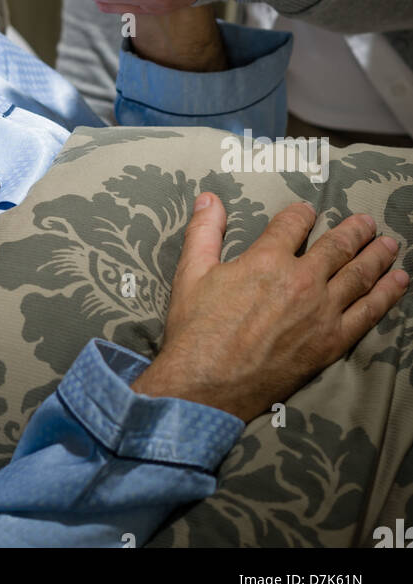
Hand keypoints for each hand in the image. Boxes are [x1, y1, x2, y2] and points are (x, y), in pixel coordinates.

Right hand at [131, 195, 409, 422]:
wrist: (208, 385)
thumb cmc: (196, 330)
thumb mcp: (191, 273)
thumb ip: (204, 231)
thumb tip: (209, 198)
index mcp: (267, 259)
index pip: (293, 224)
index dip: (302, 213)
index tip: (308, 211)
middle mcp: (302, 280)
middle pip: (337, 246)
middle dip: (354, 230)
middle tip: (367, 221)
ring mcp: (321, 313)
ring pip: (359, 275)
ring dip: (377, 256)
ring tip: (389, 243)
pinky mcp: (331, 342)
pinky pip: (367, 313)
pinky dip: (387, 295)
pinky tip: (400, 281)